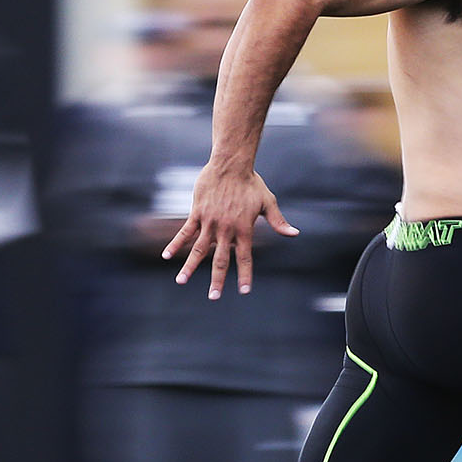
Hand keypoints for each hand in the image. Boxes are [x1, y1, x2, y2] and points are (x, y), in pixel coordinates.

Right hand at [163, 165, 297, 299]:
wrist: (230, 164)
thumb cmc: (251, 183)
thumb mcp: (267, 202)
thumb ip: (278, 221)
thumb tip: (294, 234)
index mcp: (244, 229)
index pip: (245, 258)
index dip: (245, 275)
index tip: (244, 291)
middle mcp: (226, 230)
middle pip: (221, 260)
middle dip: (217, 280)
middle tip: (213, 297)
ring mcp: (210, 222)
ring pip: (198, 249)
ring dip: (190, 267)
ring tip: (181, 281)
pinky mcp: (197, 213)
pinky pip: (185, 232)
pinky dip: (176, 244)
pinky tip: (167, 256)